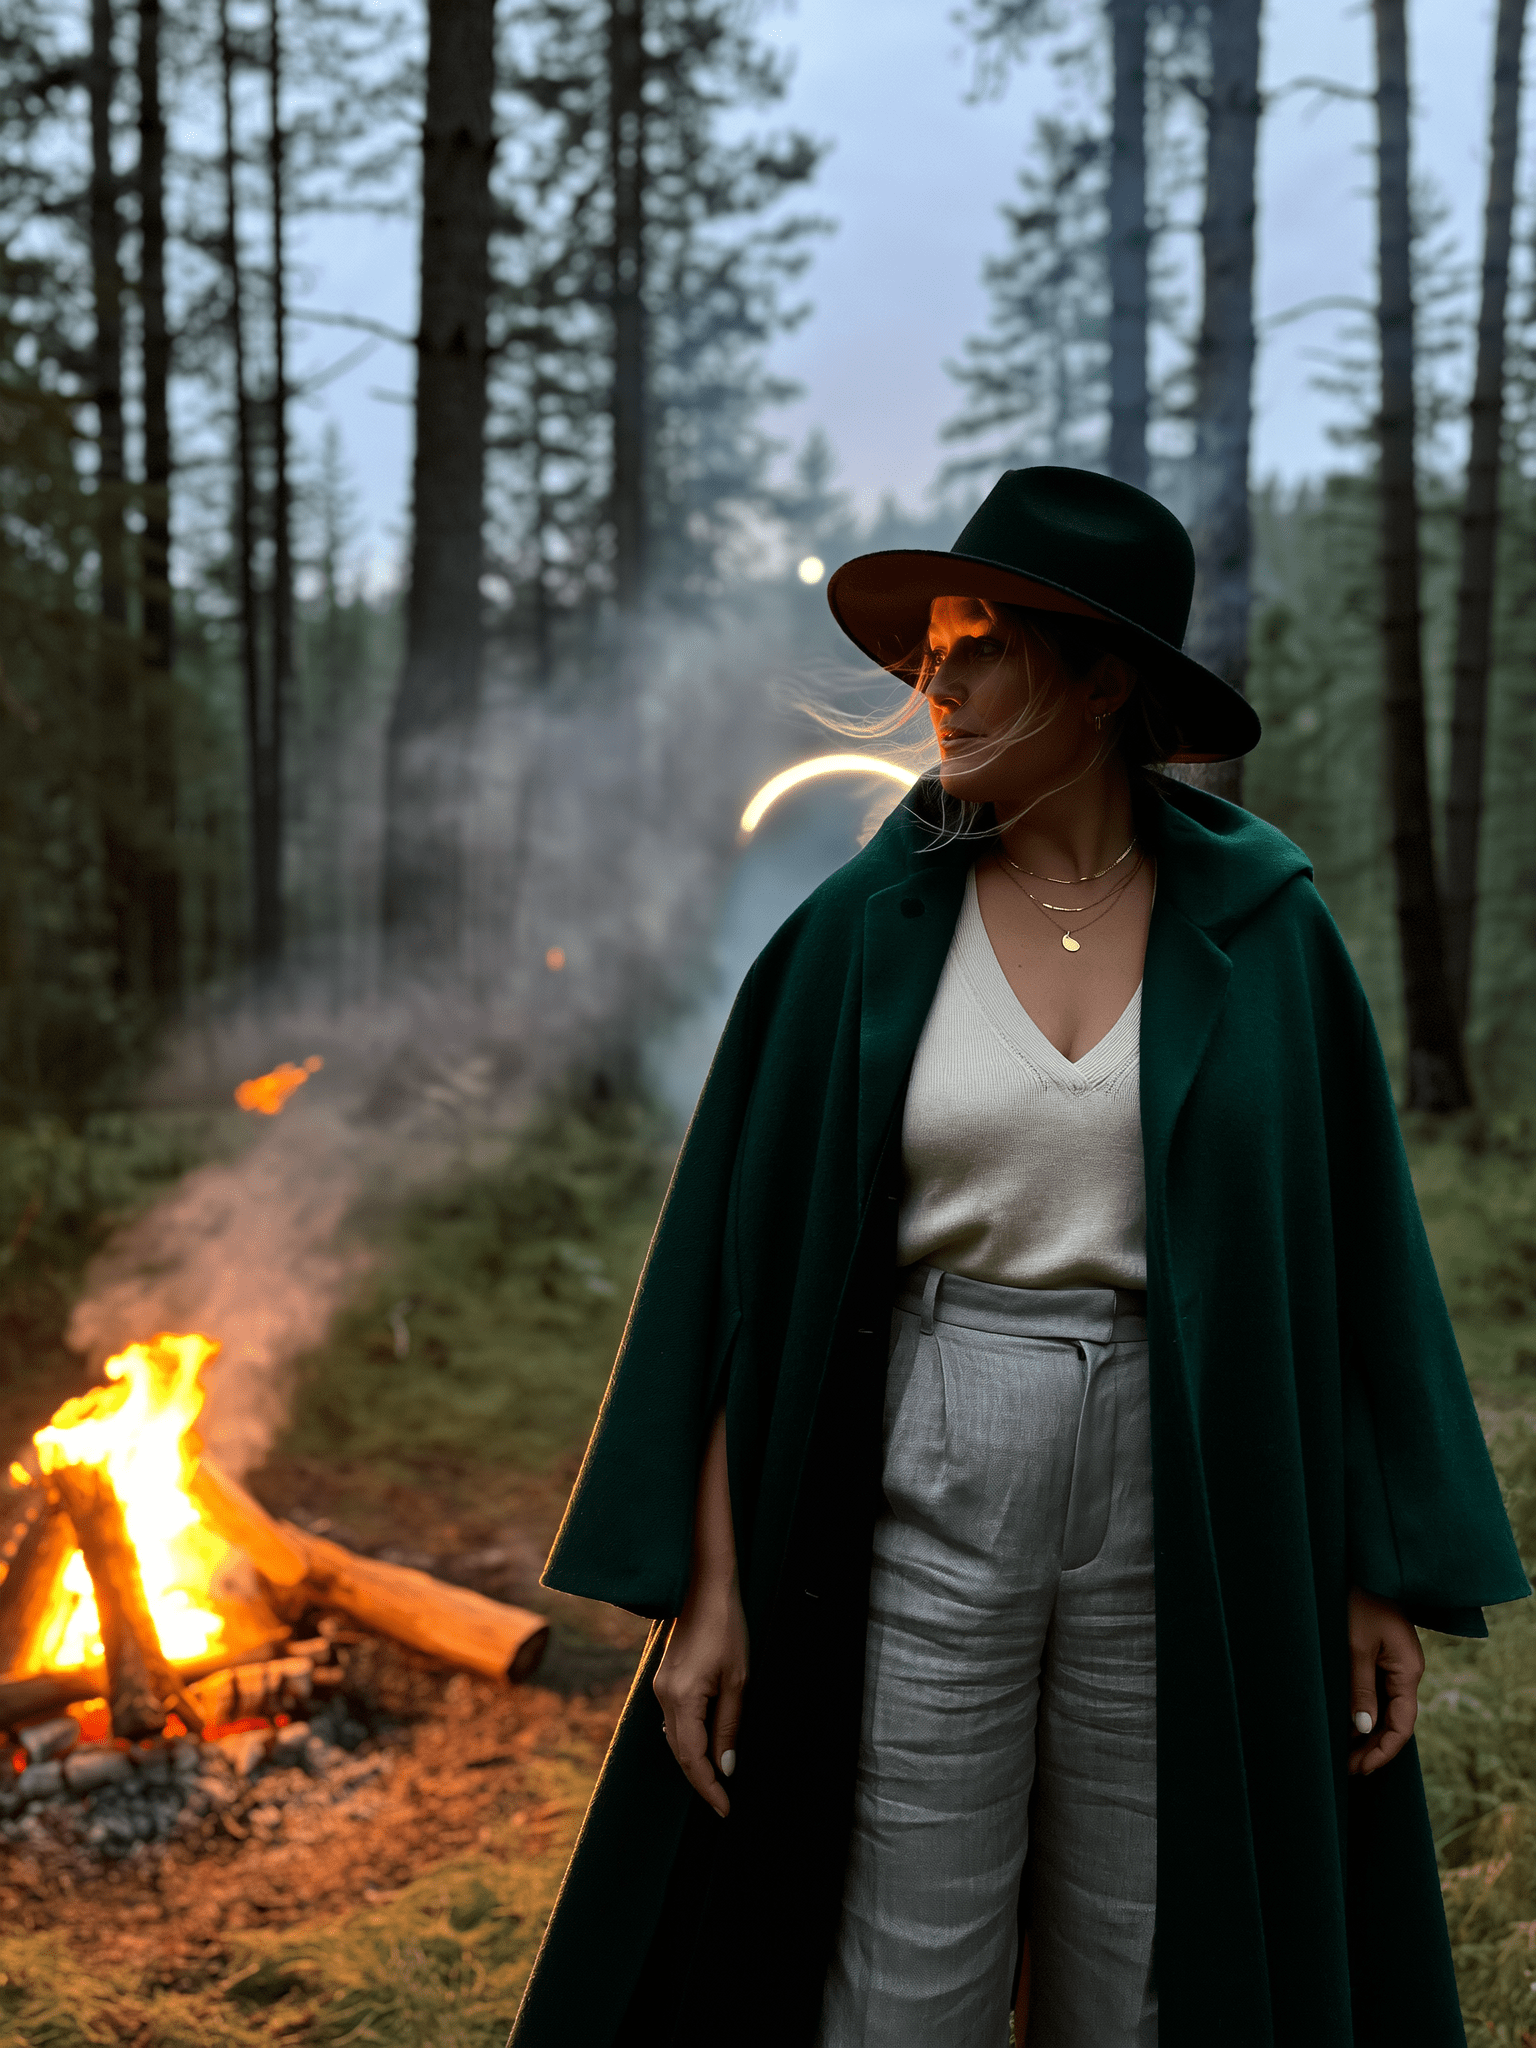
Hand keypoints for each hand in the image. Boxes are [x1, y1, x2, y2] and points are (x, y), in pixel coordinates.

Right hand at [654, 1571, 748, 1817]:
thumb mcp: (738, 1680)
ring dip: (694, 1761)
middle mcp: (664, 1696)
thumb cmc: (727, 1629)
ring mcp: (660, 1688)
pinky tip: (704, 1748)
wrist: (705, 1588)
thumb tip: (726, 1767)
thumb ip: (729, 1726)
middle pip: (680, 1753)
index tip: (725, 1809)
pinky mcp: (663, 1680)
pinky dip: (688, 1740)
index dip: (708, 1787)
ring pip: (674, 1739)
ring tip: (717, 1782)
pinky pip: (674, 1721)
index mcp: (682, 1697)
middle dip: (701, 1780)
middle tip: (723, 1803)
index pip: (693, 1758)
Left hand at [1346, 1586, 1423, 1776]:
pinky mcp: (1379, 1656)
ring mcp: (1393, 1664)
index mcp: (1408, 1669)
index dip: (1384, 1750)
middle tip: (1347, 1769)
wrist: (1359, 1567)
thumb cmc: (1357, 1601)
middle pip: (1395, 1720)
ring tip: (1342, 1754)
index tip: (1361, 1769)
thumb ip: (1360, 1688)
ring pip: (1384, 1708)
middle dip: (1373, 1747)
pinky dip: (1362, 1711)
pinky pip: (1375, 1692)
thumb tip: (1364, 1729)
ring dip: (1366, 1732)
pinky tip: (1344, 1725)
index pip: (1403, 1724)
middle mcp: (1405, 1670)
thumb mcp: (1356, 1647)